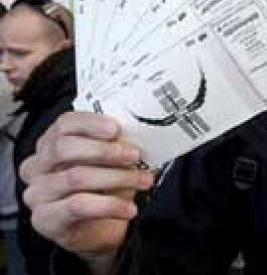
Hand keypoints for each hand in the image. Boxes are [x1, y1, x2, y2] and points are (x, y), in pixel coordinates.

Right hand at [20, 112, 154, 272]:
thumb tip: (128, 134)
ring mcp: (37, 193)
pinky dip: (110, 205)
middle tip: (134, 155)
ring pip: (76, 177)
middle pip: (64, 148)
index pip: (64, 124)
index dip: (91, 123)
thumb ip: (114, 144)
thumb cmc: (105, 189)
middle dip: (105, 150)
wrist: (102, 230)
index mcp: (51, 144)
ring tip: (142, 181)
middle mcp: (37, 166)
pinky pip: (78, 206)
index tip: (116, 129)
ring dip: (117, 177)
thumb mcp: (112, 162)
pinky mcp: (44, 219)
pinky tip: (128, 208)